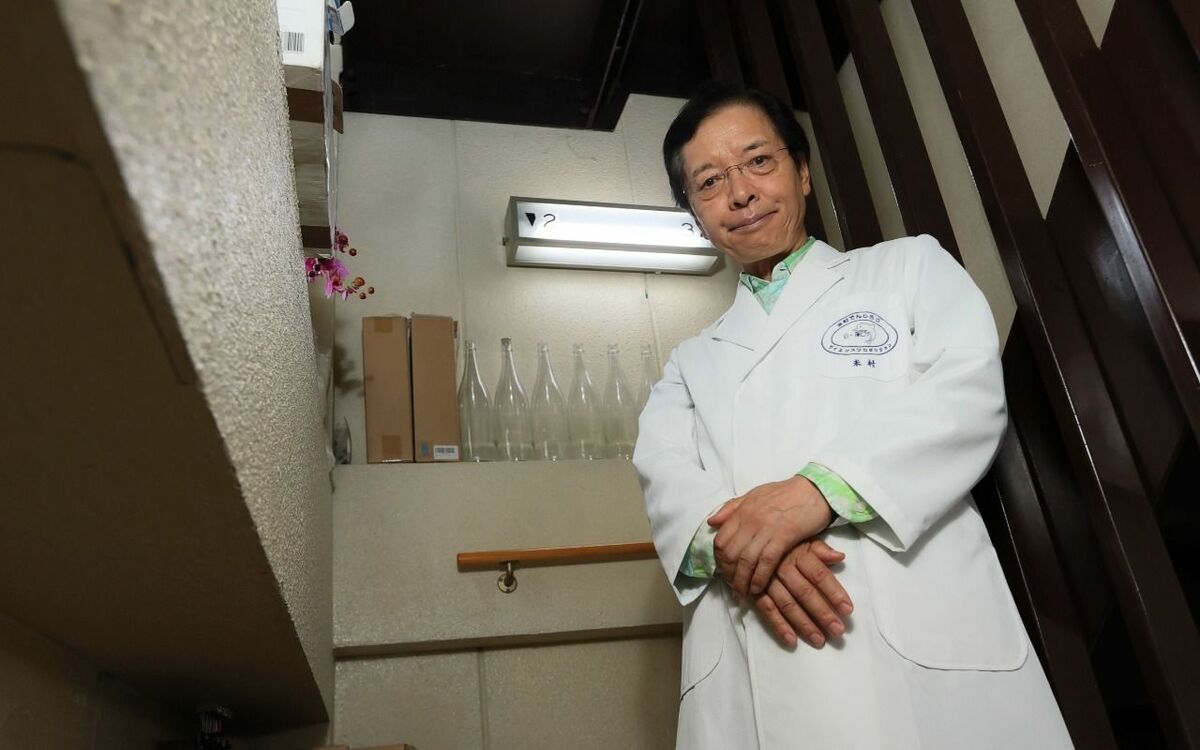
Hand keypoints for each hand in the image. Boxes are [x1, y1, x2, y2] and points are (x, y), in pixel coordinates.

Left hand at [709, 476, 832, 595]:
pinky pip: (766, 562)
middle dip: (729, 575)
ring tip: (742, 594)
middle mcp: (750, 520)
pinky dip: (759, 579)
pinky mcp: (784, 537)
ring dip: (742, 581)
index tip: (724, 573)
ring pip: (746, 561)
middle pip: (730, 554)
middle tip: (733, 587)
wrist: (815, 490)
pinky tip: (758, 588)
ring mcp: (766, 528)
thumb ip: (732, 508)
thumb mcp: (755, 495)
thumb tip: (712, 522)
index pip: (720, 540)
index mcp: (742, 510)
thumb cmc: (786, 493)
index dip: (719, 561)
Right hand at [753, 539, 851, 647]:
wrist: (746, 539)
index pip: (819, 575)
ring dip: (803, 624)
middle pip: (805, 592)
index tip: (848, 609)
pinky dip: (778, 625)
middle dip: (822, 613)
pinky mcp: (754, 591)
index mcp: (798, 554)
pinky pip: (766, 609)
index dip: (834, 592)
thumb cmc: (781, 543)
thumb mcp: (801, 539)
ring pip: (787, 604)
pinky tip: (791, 640)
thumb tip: (840, 557)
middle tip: (838, 630)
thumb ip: (821, 549)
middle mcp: (783, 568)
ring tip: (819, 640)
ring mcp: (767, 580)